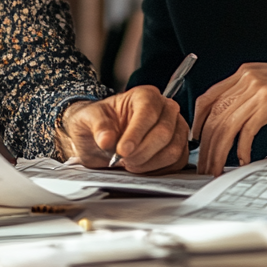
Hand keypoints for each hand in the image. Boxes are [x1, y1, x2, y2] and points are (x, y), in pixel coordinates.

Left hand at [57, 86, 188, 173]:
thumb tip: (106, 139)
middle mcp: (164, 108)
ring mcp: (175, 128)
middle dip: (142, 152)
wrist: (100, 139)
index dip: (136, 134)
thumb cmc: (98, 124)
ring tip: (130, 163)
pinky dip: (158, 170)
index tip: (122, 151)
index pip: (149, 112)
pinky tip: (141, 167)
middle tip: (123, 160)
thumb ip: (97, 125)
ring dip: (149, 163)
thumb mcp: (87, 119)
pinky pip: (177, 163)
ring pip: (173, 150)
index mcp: (144, 95)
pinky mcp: (178, 147)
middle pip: (164, 132)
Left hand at [192, 63, 266, 175]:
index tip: (196, 140)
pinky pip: (247, 130)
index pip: (208, 97)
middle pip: (214, 115)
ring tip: (218, 168)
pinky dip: (242, 148)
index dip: (198, 121)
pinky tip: (243, 159)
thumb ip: (249, 95)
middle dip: (206, 144)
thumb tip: (230, 119)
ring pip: (227, 125)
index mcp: (243, 72)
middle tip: (205, 164)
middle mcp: (246, 77)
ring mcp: (257, 88)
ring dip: (219, 151)